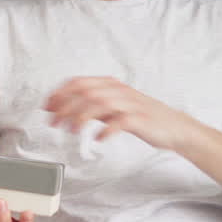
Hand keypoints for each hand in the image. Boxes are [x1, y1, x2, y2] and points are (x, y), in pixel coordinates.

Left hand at [44, 76, 198, 150]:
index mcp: (110, 85)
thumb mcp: (112, 108)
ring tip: (71, 131)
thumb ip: (89, 107)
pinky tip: (98, 139)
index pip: (79, 82)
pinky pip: (120, 121)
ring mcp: (130, 104)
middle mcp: (119, 91)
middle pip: (85, 92)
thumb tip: (60, 108)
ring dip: (81, 117)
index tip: (46, 107)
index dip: (59, 93)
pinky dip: (106, 130)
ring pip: (99, 104)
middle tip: (53, 122)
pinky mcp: (141, 119)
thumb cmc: (141, 118)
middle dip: (65, 106)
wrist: (174, 127)